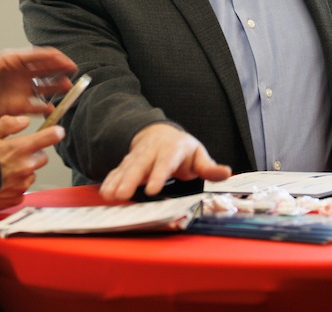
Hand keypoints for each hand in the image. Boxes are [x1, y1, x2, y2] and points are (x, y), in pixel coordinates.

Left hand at [0, 47, 76, 126]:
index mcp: (13, 61)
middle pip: (46, 69)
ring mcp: (22, 90)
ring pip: (45, 87)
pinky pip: (37, 107)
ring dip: (58, 87)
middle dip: (61, 69)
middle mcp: (21, 74)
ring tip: (68, 88)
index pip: (38, 56)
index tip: (67, 62)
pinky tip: (52, 110)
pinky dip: (45, 108)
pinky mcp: (19, 106)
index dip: (54, 57)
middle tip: (72, 72)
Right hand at [0, 116, 64, 211]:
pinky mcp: (15, 199)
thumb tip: (24, 121)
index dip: (54, 133)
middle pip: (42, 158)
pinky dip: (14, 187)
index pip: (47, 138)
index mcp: (19, 148)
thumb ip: (7, 125)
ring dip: (23, 171)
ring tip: (3, 170)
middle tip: (16, 153)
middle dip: (33, 155)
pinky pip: (21, 190)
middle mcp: (24, 167)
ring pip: (31, 174)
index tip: (58, 131)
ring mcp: (21, 185)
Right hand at [98, 123, 231, 201]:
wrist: (160, 135)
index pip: (165, 162)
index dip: (158, 175)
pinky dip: (110, 182)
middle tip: (123, 195)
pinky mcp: (127, 164)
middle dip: (130, 179)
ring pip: (125, 168)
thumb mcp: (198, 156)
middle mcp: (151, 152)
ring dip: (117, 181)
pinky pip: (117, 172)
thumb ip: (209, 168)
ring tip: (110, 196)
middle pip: (140, 165)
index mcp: (172, 149)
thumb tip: (226, 172)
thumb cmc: (182, 150)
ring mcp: (137, 157)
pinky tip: (105, 193)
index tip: (151, 189)